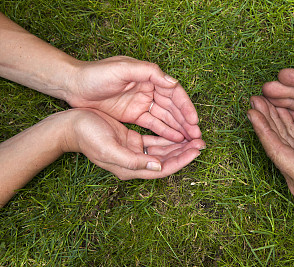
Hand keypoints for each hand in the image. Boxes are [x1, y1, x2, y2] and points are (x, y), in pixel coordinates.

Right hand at [62, 108, 204, 179]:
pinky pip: (154, 141)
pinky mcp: (131, 140)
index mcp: (130, 168)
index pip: (163, 168)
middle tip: (201, 142)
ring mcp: (134, 151)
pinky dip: (167, 137)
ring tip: (194, 137)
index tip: (197, 149)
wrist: (70, 127)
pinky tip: (178, 132)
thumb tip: (157, 167)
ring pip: (162, 150)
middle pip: (166, 160)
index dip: (182, 160)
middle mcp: (135, 162)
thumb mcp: (109, 150)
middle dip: (184, 152)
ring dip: (178, 145)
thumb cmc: (87, 137)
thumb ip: (133, 162)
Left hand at [66, 56, 200, 141]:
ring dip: (178, 128)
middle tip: (197, 136)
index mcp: (149, 77)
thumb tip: (173, 83)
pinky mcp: (134, 114)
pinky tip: (175, 140)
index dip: (186, 107)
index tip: (194, 122)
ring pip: (166, 117)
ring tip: (190, 141)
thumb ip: (148, 72)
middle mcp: (149, 90)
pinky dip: (165, 131)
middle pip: (173, 107)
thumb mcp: (122, 69)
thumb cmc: (96, 74)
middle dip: (186, 122)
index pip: (174, 93)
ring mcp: (141, 103)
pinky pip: (153, 124)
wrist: (73, 85)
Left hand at [247, 96, 293, 216]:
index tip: (253, 112)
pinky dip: (284, 128)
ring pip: (281, 143)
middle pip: (275, 146)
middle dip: (264, 121)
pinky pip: (290, 145)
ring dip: (272, 122)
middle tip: (255, 100)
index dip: (264, 131)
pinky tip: (280, 115)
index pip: (278, 151)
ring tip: (263, 103)